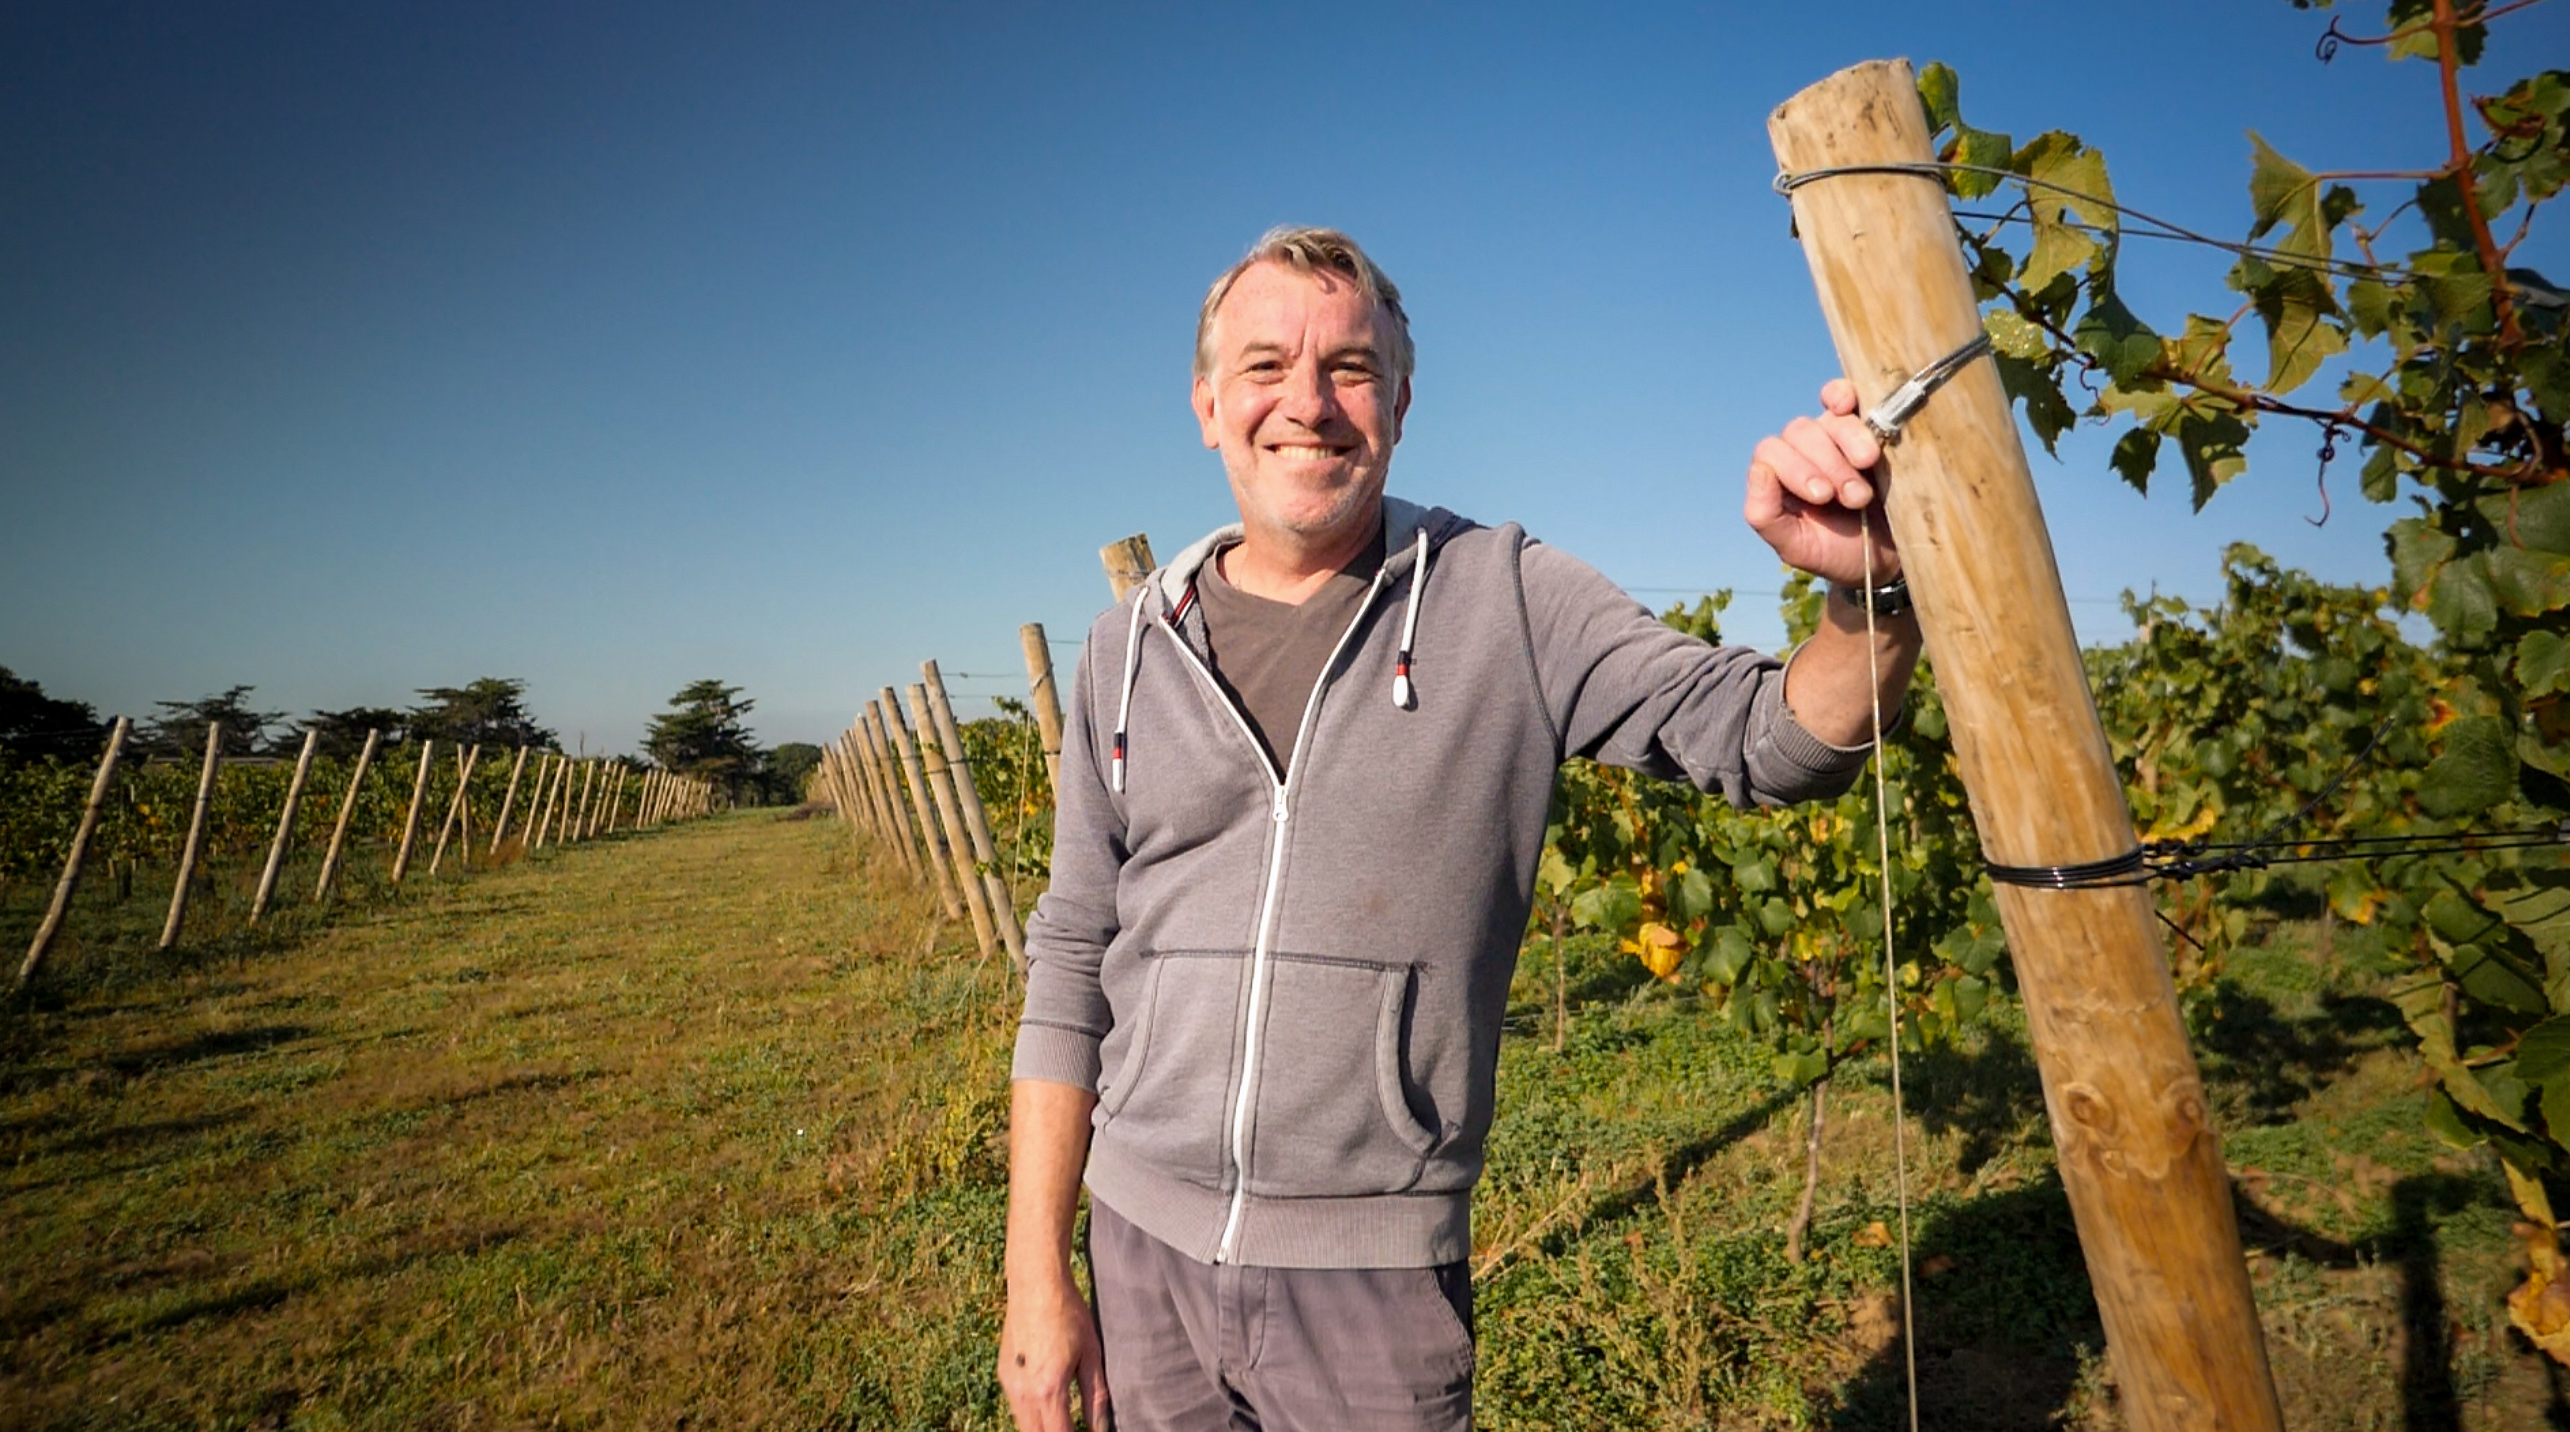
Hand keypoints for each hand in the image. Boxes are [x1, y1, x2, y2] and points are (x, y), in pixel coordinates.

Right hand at [999, 1267, 1108, 1431]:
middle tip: (1073, 1427)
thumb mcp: (1091, 1354)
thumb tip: (1100, 1428)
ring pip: (1024, 1426)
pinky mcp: (1003, 1374)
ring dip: (1042, 1429)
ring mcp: (1010, 1384)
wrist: (1035, 1283)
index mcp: (1049, 1390)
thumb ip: (1096, 1396)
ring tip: (1063, 1420)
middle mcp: (1024, 1393)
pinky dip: (1031, 1414)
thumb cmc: (1068, 1314)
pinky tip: (1047, 1403)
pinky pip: (1016, 1408)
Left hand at [1744, 378, 1900, 588]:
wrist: (1891, 556)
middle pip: (1800, 432)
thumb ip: (1765, 515)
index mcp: (1779, 479)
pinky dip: (1843, 394)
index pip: (1771, 453)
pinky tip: (1849, 406)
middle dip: (1829, 465)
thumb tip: (1760, 469)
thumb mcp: (1797, 547)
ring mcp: (1833, 436)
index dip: (1796, 469)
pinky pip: (1844, 394)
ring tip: (1871, 471)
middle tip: (1856, 498)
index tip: (1824, 497)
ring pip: (1828, 419)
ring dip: (1850, 443)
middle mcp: (1802, 453)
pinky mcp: (1865, 426)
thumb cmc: (1840, 552)